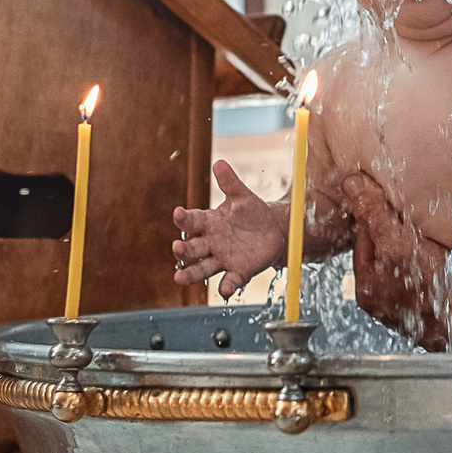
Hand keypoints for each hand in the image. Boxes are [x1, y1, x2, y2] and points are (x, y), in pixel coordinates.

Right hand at [171, 160, 287, 293]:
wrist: (274, 230)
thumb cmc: (253, 212)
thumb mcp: (243, 196)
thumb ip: (230, 182)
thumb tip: (219, 163)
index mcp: (210, 222)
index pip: (193, 221)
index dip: (185, 218)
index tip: (178, 213)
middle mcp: (211, 243)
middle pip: (192, 248)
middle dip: (183, 250)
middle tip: (177, 248)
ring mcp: (222, 259)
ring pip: (202, 268)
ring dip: (191, 273)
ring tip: (179, 278)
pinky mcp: (237, 272)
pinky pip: (229, 281)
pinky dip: (226, 286)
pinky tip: (224, 289)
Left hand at [342, 172, 451, 351]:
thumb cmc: (430, 289)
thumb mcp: (396, 242)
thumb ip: (373, 214)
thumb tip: (351, 186)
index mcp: (366, 288)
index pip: (362, 239)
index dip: (375, 217)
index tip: (389, 202)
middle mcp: (383, 301)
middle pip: (384, 251)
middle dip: (397, 233)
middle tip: (412, 220)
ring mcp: (406, 307)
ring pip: (406, 263)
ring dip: (417, 247)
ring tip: (429, 237)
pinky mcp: (431, 307)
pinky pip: (426, 275)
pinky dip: (433, 263)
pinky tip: (443, 257)